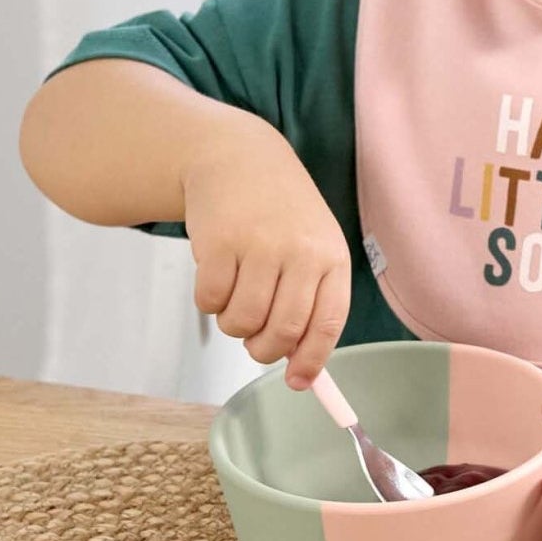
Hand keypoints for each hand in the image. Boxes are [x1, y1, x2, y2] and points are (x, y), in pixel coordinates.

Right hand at [181, 124, 349, 390]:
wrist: (238, 158)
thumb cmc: (280, 215)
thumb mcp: (312, 247)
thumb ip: (311, 302)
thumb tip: (302, 374)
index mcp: (332, 257)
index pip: (327, 323)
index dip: (311, 359)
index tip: (297, 382)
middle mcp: (300, 252)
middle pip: (282, 331)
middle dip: (263, 350)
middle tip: (254, 342)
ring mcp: (259, 245)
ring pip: (242, 321)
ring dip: (234, 325)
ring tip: (236, 301)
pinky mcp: (219, 242)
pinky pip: (210, 301)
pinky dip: (209, 303)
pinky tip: (217, 278)